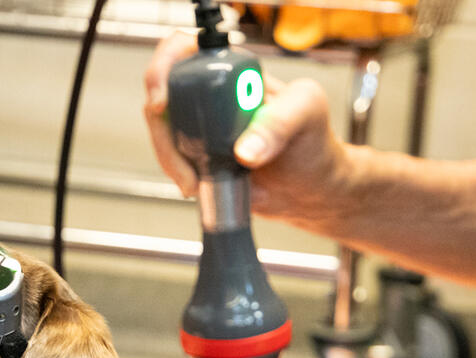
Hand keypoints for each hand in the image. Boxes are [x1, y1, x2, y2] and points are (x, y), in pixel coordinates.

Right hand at [143, 31, 349, 225]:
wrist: (309, 189)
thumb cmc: (313, 141)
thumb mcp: (307, 112)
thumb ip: (281, 121)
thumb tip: (243, 151)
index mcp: (233, 69)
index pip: (184, 50)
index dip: (164, 68)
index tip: (164, 102)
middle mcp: (211, 91)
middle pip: (163, 93)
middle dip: (163, 130)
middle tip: (184, 163)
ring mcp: (200, 124)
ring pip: (162, 130)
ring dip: (170, 159)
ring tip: (195, 183)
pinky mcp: (196, 154)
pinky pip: (171, 158)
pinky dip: (177, 174)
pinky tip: (196, 186)